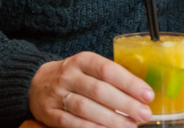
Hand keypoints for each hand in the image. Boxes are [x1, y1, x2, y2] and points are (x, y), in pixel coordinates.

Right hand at [28, 52, 153, 127]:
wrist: (35, 83)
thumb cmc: (74, 77)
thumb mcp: (89, 68)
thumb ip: (111, 78)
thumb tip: (141, 94)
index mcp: (83, 60)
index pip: (109, 70)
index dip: (129, 83)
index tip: (148, 95)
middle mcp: (69, 75)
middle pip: (99, 90)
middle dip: (125, 104)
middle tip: (144, 114)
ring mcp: (57, 95)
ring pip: (85, 108)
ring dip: (110, 119)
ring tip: (129, 126)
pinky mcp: (49, 113)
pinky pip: (70, 123)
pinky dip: (89, 128)